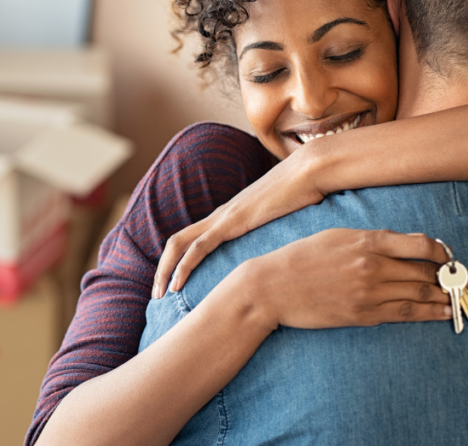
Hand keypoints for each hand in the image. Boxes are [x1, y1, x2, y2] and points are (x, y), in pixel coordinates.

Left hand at [154, 148, 326, 298]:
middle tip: (157, 295)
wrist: (310, 171)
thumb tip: (285, 256)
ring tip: (159, 294)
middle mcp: (220, 216)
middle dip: (162, 269)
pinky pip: (199, 246)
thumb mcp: (285, 222)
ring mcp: (224, 217)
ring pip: (180, 244)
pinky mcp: (232, 221)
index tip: (173, 285)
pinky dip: (184, 265)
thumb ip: (276, 235)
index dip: (177, 261)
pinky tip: (177, 284)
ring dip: (165, 270)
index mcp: (229, 217)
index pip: (192, 240)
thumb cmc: (304, 195)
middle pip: (177, 242)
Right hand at [233, 229, 467, 329]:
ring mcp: (369, 292)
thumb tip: (403, 247)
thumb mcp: (336, 236)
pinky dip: (429, 314)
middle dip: (459, 278)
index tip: (452, 258)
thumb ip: (370, 240)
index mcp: (367, 241)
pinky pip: (404, 314)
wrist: (271, 287)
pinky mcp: (362, 314)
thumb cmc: (300, 257)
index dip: (444, 253)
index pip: (421, 245)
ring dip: (451, 298)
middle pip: (428, 273)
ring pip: (421, 295)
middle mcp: (373, 266)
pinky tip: (445, 314)